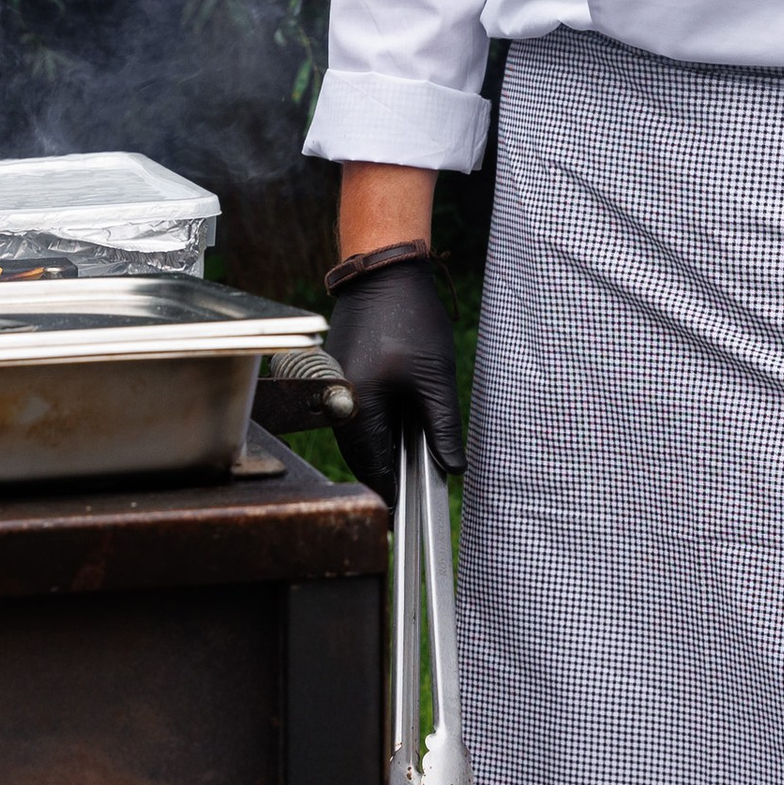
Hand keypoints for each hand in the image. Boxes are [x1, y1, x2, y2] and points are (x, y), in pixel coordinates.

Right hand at [324, 252, 464, 500]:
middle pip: (362, 455)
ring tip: (418, 449)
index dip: (394, 493)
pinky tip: (403, 419)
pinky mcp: (336, 373)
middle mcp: (335, 401)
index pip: (372, 469)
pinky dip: (378, 422)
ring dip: (386, 444)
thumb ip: (443, 427)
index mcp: (356, 408)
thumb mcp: (436, 379)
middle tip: (421, 483)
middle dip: (391, 470)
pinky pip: (355, 411)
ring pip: (359, 433)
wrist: (383, 270)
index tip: (410, 513)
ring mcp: (332, 386)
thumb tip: (451, 467)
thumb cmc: (410, 319)